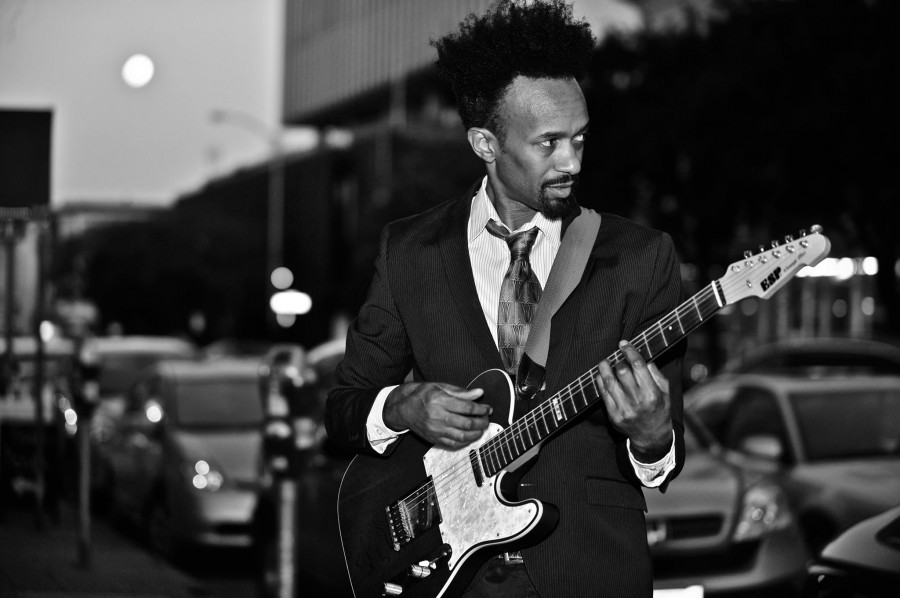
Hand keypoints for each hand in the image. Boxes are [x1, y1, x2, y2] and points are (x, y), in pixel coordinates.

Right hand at [383, 382, 491, 449]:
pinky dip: (465, 442)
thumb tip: (479, 393)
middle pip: (467, 423)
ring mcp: (436, 430)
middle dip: (481, 422)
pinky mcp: (434, 438)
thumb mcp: (440, 387)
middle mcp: (438, 416)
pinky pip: (453, 444)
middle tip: (487, 419)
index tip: (488, 408)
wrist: (404, 409)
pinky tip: (470, 436)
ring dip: (476, 434)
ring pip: (462, 436)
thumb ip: (460, 392)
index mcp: (440, 400)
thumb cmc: (422, 395)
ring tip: (481, 428)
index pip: (466, 407)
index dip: (481, 409)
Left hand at [596, 340, 671, 461]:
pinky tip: (602, 375)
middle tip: (618, 358)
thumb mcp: (665, 391)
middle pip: (622, 371)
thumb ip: (656, 374)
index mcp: (652, 393)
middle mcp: (638, 400)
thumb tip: (643, 358)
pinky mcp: (613, 415)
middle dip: (618, 360)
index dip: (629, 351)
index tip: (623, 343)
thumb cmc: (659, 409)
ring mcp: (624, 408)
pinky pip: (603, 393)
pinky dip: (600, 381)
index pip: (638, 365)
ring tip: (605, 362)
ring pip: (609, 381)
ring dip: (604, 368)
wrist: (651, 436)